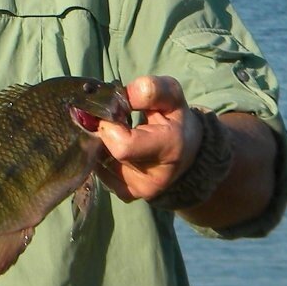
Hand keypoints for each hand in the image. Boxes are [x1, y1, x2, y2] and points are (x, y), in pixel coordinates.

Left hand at [93, 75, 200, 203]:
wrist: (188, 153)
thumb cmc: (176, 119)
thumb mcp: (171, 96)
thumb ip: (151, 90)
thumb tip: (116, 98)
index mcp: (168, 149)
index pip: (122, 145)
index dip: (109, 124)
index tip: (113, 111)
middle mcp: (152, 178)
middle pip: (106, 152)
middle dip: (102, 132)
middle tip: (111, 119)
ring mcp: (137, 190)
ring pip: (98, 162)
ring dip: (100, 143)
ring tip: (117, 133)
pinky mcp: (126, 195)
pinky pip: (100, 171)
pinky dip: (102, 156)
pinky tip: (115, 147)